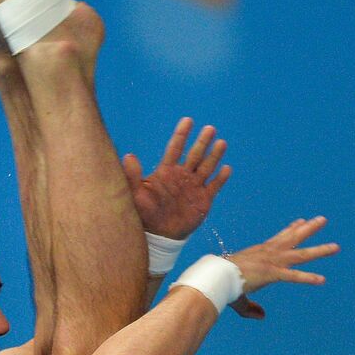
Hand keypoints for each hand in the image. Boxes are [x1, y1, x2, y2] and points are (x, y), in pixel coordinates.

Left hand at [123, 118, 231, 239]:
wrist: (160, 234)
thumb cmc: (145, 213)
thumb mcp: (136, 194)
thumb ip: (132, 176)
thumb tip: (127, 156)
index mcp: (167, 171)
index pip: (175, 148)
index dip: (181, 134)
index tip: (188, 120)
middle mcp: (183, 175)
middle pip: (194, 155)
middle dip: (202, 142)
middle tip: (210, 128)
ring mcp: (194, 186)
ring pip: (206, 167)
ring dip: (214, 155)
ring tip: (221, 142)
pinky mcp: (204, 199)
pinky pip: (214, 186)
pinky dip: (220, 178)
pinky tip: (226, 168)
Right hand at [225, 217, 338, 319]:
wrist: (214, 277)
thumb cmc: (222, 283)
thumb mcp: (240, 295)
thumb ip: (252, 307)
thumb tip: (262, 316)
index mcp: (260, 253)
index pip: (279, 237)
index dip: (291, 229)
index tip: (301, 221)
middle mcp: (268, 253)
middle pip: (293, 237)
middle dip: (309, 228)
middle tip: (322, 219)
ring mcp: (271, 261)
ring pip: (300, 254)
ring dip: (319, 250)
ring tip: (336, 247)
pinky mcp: (271, 273)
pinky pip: (293, 276)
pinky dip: (308, 278)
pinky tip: (322, 280)